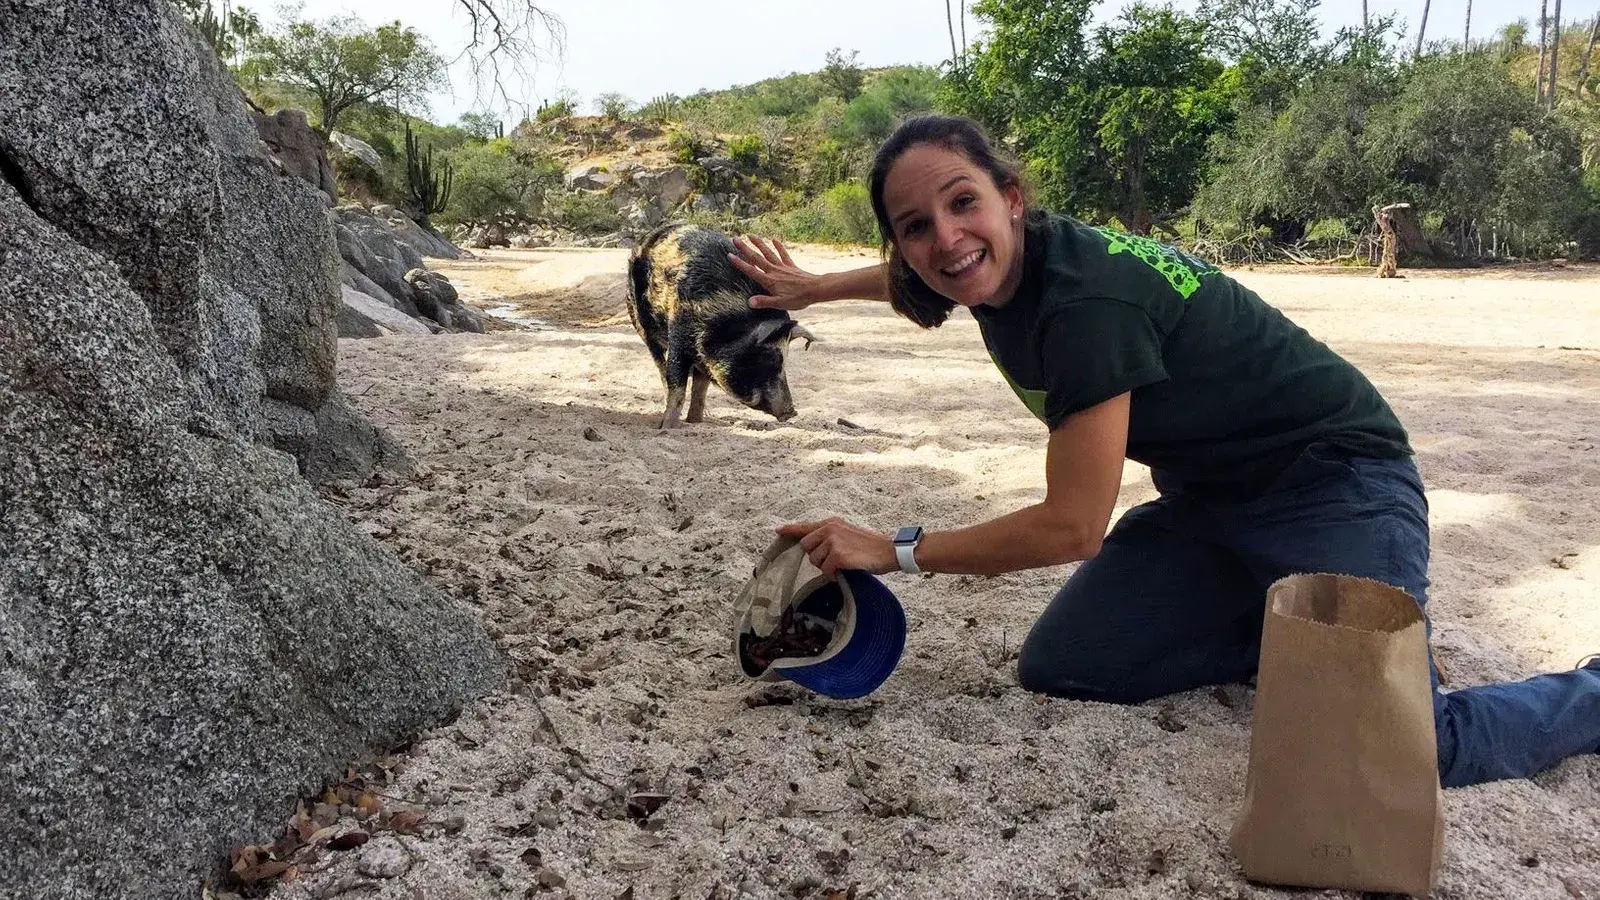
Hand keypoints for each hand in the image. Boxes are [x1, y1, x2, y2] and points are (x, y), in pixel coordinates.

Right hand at [729, 235, 820, 310]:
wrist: (815, 289)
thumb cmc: (798, 298)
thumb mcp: (780, 304)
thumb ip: (764, 302)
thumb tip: (750, 302)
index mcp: (769, 281)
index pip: (751, 270)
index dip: (740, 263)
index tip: (730, 255)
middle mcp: (774, 271)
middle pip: (757, 258)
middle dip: (745, 248)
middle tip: (735, 239)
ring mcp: (782, 267)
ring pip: (768, 253)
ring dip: (759, 243)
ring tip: (750, 235)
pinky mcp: (790, 266)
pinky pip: (783, 254)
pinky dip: (778, 246)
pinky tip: (774, 239)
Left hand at [779, 518, 896, 576]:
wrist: (889, 550)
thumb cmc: (870, 546)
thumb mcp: (848, 534)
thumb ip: (831, 537)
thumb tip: (814, 548)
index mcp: (832, 523)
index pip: (806, 526)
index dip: (791, 529)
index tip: (778, 530)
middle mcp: (830, 528)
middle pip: (806, 547)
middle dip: (816, 556)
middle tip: (834, 559)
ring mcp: (833, 541)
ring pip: (814, 560)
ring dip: (826, 566)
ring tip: (843, 562)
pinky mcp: (838, 554)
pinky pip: (826, 569)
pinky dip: (834, 573)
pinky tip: (846, 568)